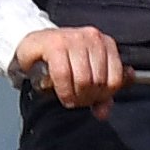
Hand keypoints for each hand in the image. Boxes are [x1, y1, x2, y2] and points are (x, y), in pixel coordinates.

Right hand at [13, 25, 128, 114]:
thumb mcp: (86, 73)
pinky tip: (61, 94)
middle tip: (77, 101)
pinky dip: (63, 90)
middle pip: (99, 81)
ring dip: (74, 96)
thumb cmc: (63, 59)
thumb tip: (104, 112)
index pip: (116, 80)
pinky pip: (63, 75)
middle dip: (87, 98)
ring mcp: (74, 38)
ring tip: (69, 98)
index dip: (104, 96)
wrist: (34, 44)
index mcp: (106, 43)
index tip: (92, 100)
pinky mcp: (55, 44)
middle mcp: (93, 37)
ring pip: (83, 79)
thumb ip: (101, 93)